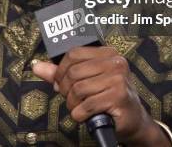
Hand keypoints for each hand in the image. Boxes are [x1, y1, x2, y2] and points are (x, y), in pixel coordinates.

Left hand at [32, 46, 170, 145]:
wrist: (132, 119)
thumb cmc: (109, 97)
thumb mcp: (86, 81)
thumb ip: (61, 73)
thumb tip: (38, 66)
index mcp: (107, 53)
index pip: (73, 54)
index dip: (61, 70)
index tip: (60, 82)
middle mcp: (115, 63)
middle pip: (74, 72)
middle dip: (66, 89)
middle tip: (70, 98)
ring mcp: (118, 79)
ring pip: (78, 89)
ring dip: (73, 104)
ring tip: (79, 107)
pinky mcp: (118, 97)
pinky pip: (87, 105)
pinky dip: (80, 114)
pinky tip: (85, 114)